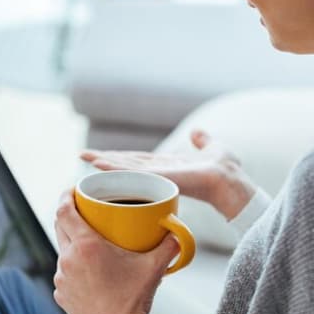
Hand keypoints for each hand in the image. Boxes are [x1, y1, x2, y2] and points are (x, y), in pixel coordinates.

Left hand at [53, 190, 169, 313]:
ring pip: (62, 251)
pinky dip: (73, 267)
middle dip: (68, 214)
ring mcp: (62, 278)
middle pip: (59, 226)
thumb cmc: (135, 300)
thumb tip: (179, 232)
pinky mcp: (61, 295)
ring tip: (89, 242)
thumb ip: (168, 245)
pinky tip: (88, 271)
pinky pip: (64, 273)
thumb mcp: (154, 268)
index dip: (65, 195)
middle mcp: (68, 259)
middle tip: (82, 209)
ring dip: (72, 242)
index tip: (72, 189)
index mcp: (86, 246)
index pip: (64, 210)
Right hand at [80, 129, 255, 219]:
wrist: (231, 180)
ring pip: (125, 168)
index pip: (139, 160)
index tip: (104, 154)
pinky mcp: (158, 177)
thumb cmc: (226, 170)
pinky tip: (98, 163)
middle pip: (126, 165)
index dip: (121, 157)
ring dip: (104, 163)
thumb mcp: (212, 148)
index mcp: (168, 166)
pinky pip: (131, 172)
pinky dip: (114, 168)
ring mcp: (157, 176)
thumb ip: (202, 141)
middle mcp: (159, 172)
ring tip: (84, 156)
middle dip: (104, 160)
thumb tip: (196, 133)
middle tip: (82, 155)